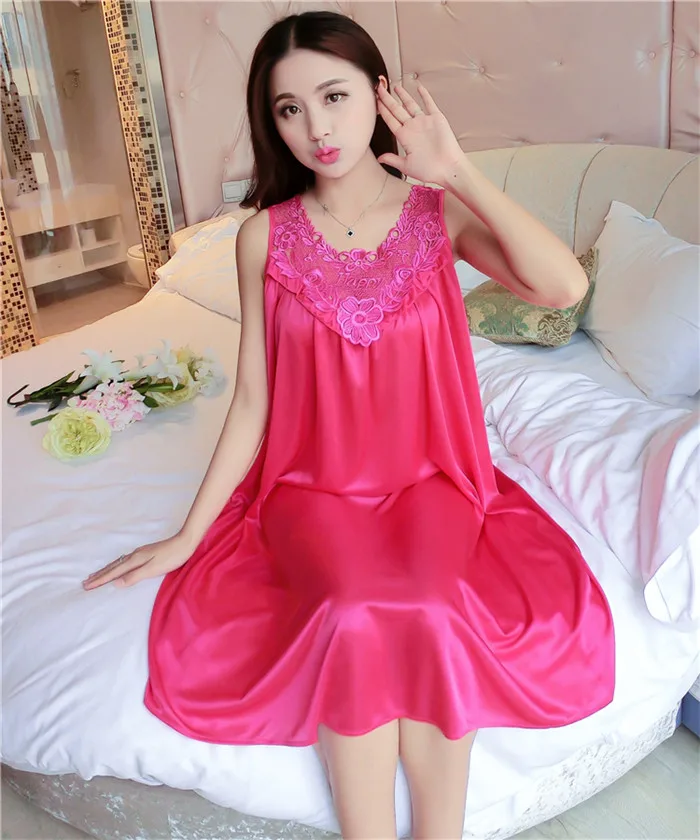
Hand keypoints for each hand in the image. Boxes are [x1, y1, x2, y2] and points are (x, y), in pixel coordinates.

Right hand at [82, 533, 196, 590]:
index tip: (87, 586)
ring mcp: (140, 553)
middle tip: (85, 582)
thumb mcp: (153, 569)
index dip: (100, 580)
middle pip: (113, 566)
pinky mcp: (145, 553)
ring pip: (118, 563)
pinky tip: (118, 566)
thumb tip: (116, 583)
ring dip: (106, 570)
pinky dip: (116, 565)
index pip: (114, 572)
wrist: (185, 542)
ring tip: (96, 574)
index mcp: (135, 560)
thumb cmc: (172, 557)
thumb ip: (135, 576)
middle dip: (99, 575)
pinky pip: (124, 561)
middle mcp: (134, 555)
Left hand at [376, 82, 464, 186]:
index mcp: (404, 137)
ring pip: (410, 104)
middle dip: (387, 98)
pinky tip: (419, 87)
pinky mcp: (436, 119)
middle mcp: (413, 127)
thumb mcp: (406, 166)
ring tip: (394, 86)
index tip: (375, 100)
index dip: (382, 109)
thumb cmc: (429, 170)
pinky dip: (424, 95)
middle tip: (379, 88)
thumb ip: (393, 159)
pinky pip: (429, 103)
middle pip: (396, 109)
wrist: (447, 169)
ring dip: (402, 95)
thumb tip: (380, 158)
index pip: (390, 119)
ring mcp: (424, 122)